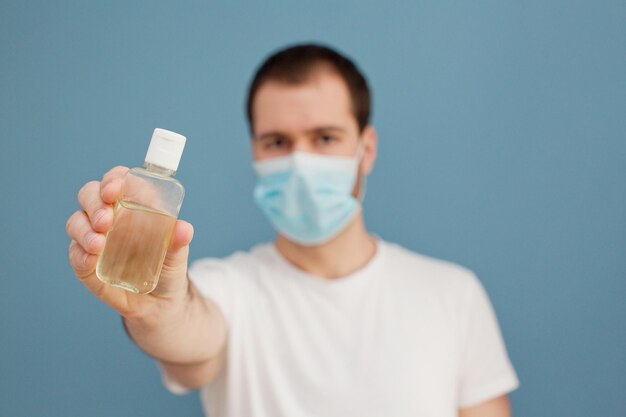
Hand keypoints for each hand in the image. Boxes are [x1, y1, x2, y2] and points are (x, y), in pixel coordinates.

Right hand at [66, 166, 193, 318]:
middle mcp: (109, 217)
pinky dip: (79, 255)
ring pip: (76, 222)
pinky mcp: (86, 264)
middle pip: (89, 195)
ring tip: (99, 244)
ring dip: (83, 229)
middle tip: (106, 220)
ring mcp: (94, 239)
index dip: (113, 179)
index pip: (117, 181)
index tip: (114, 189)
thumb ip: (180, 241)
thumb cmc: (168, 267)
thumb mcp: (178, 254)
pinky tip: (90, 260)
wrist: (161, 302)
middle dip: (93, 203)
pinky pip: (74, 254)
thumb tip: (183, 229)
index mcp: (132, 205)